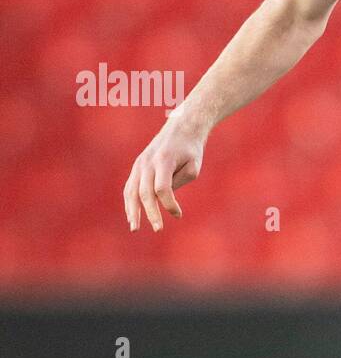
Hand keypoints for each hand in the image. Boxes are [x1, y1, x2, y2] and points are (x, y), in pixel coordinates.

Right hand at [123, 113, 207, 231]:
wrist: (181, 127)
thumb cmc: (191, 149)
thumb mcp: (193, 166)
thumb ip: (179, 181)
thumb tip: (163, 198)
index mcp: (163, 160)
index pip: (162, 188)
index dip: (169, 204)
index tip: (179, 215)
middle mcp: (147, 162)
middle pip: (145, 192)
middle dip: (151, 213)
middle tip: (158, 230)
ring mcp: (139, 164)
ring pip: (132, 191)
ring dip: (132, 211)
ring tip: (135, 228)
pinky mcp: (137, 166)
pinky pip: (130, 187)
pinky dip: (130, 202)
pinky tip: (132, 217)